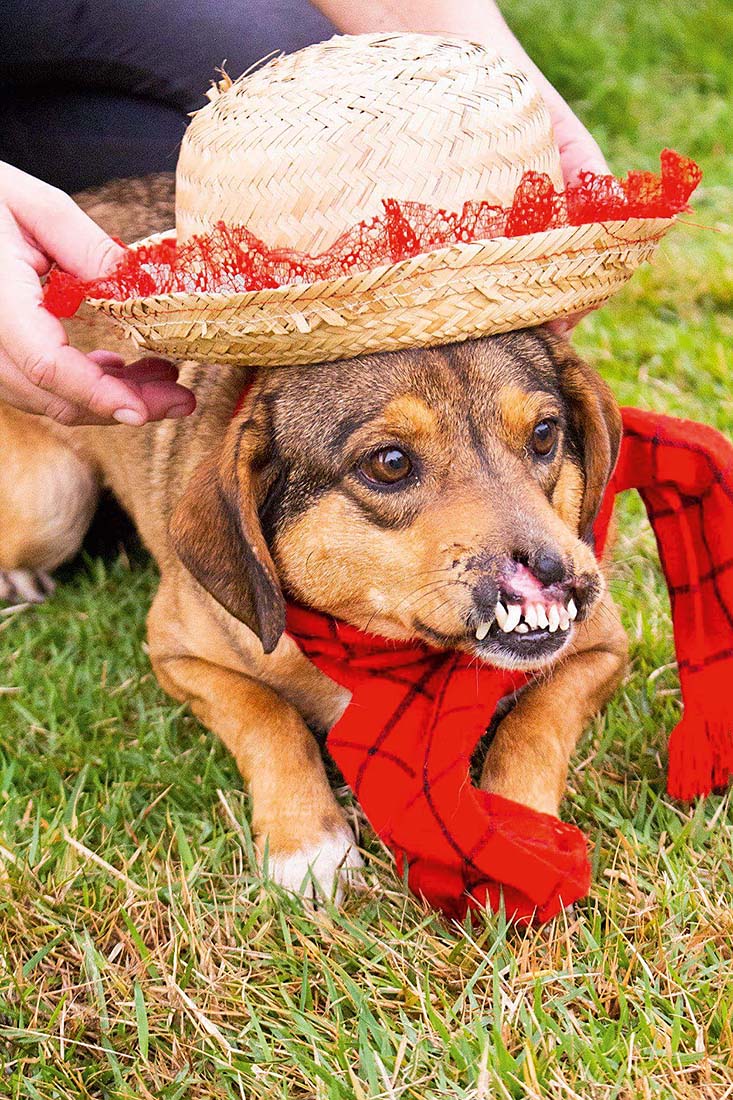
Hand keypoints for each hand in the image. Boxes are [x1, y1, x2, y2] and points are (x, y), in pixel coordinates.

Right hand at [0, 163, 194, 425]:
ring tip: (163, 379)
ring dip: (111, 397)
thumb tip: (148, 288)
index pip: (48, 364)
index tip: (143, 411)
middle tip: (183, 398)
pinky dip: (84, 386)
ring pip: (50, 401)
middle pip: (56, 397)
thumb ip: (90, 250)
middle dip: (125, 404)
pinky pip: (39, 387)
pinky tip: (119, 369)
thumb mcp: (37, 209)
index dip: (99, 393)